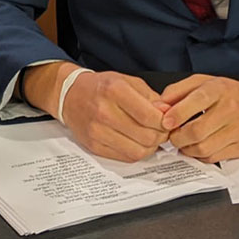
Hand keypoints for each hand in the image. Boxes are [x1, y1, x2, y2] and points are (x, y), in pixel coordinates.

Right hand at [24, 63, 169, 161]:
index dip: (165, 123)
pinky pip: (125, 158)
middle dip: (160, 136)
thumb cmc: (100, 87)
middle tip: (161, 130)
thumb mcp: (127, 81)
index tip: (168, 121)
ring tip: (150, 137)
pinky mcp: (94, 146)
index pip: (149, 116)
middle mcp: (104, 111)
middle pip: (146, 136)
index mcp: (115, 90)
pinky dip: (136, 152)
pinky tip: (137, 142)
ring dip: (150, 147)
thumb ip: (151, 97)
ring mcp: (97, 131)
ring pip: (138, 151)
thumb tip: (168, 114)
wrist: (70, 95)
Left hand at [158, 74, 238, 162]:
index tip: (165, 122)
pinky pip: (215, 157)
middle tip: (172, 137)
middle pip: (197, 131)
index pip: (195, 101)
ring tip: (184, 143)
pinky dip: (201, 156)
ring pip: (204, 148)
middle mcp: (230, 109)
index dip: (176, 114)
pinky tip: (199, 148)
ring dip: (187, 149)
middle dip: (178, 137)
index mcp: (219, 90)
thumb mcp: (205, 82)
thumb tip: (158, 105)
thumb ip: (178, 91)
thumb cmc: (234, 93)